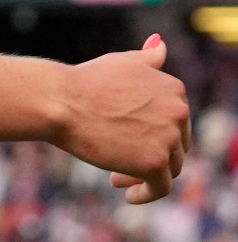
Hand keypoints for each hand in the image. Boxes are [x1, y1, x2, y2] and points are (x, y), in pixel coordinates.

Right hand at [55, 35, 189, 203]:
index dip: (153, 133)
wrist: (61, 101)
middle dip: (150, 154)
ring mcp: (168, 137)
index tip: (126, 139)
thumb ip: (147, 60)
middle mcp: (179, 111)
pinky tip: (129, 196)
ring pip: (170, 167)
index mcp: (175, 88)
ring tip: (117, 177)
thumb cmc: (83, 81)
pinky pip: (161, 187)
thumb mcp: (121, 63)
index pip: (175, 120)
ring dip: (146, 174)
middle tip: (118, 163)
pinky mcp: (154, 162)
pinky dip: (147, 194)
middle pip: (176, 145)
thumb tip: (160, 44)